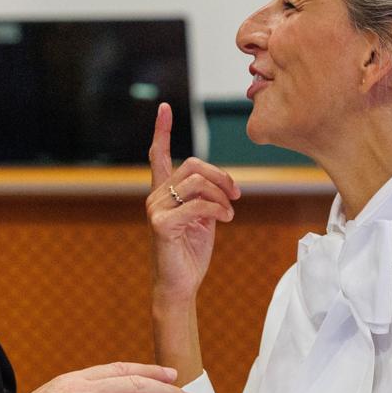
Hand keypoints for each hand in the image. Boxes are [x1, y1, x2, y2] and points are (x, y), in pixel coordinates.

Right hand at [147, 102, 240, 298]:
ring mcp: (156, 210)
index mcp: (163, 192)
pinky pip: (198, 205)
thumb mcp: (203, 218)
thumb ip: (206, 197)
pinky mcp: (161, 225)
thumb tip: (222, 183)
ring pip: (197, 184)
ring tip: (230, 212)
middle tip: (236, 194)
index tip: (164, 108)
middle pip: (193, 166)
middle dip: (220, 176)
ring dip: (222, 196)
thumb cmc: (190, 252)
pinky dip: (219, 210)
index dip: (162, 130)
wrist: (179, 285)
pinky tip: (226, 219)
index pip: (159, 154)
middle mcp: (155, 197)